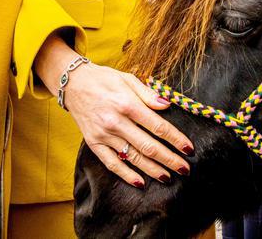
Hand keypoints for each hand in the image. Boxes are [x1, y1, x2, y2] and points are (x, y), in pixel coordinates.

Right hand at [61, 60, 192, 187]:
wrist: (73, 84)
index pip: (158, 126)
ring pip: (133, 157)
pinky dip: (126, 174)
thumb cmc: (103, 79)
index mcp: (127, 104)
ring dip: (152, 170)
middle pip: (149, 146)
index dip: (176, 139)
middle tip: (185, 168)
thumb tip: (167, 105)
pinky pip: (112, 163)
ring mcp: (104, 135)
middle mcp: (116, 122)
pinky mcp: (94, 143)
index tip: (188, 148)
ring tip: (168, 176)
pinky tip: (140, 182)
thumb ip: (148, 94)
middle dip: (169, 159)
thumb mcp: (127, 79)